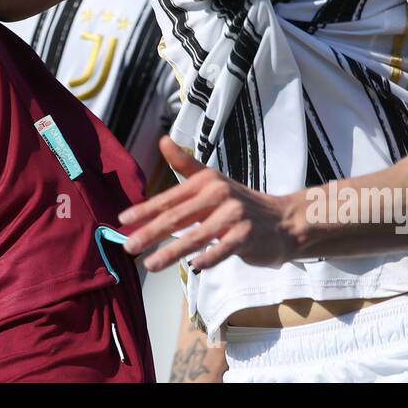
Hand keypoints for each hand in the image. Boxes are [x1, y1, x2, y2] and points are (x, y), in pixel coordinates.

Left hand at [119, 136, 303, 271]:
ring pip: (196, 236)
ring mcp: (234, 215)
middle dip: (150, 232)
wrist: (284, 220)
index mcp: (206, 181)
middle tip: (128, 246)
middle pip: (178, 217)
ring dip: (171, 252)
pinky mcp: (247, 235)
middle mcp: (218, 195)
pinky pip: (223, 249)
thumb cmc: (241, 204)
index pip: (170, 198)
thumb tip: (163, 140)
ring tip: (150, 264)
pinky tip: (194, 267)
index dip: (145, 209)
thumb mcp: (213, 181)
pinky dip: (209, 257)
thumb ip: (185, 165)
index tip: (123, 219)